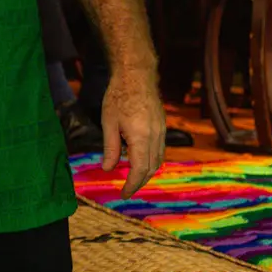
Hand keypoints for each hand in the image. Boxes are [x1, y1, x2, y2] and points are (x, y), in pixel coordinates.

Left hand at [99, 72, 166, 196]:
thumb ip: (110, 148)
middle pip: (151, 168)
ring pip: (158, 160)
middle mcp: (156, 137)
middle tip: (126, 190)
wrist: (136, 77)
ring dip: (146, 172)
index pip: (140, 169)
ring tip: (132, 179)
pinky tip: (139, 161)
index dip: (132, 185)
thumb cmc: (118, 97)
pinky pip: (160, 150)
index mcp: (141, 137)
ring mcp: (162, 132)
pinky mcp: (163, 127)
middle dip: (140, 182)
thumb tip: (107, 169)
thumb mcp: (108, 123)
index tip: (123, 194)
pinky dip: (151, 160)